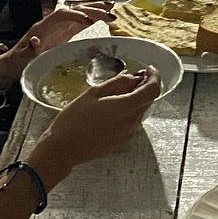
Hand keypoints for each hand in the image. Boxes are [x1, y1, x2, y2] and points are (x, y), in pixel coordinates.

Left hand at [0, 2, 116, 92]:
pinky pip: (81, 22)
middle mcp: (53, 24)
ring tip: (113, 9)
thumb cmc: (17, 62)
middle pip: (74, 10)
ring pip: (79, 14)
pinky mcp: (65, 33)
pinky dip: (93, 18)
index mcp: (43, 27)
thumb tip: (35, 41)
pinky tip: (105, 17)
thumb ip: (28, 50)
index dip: (76, 15)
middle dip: (91, 10)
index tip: (90, 21)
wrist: (13, 64)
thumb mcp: (20, 59)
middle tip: (110, 14)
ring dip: (95, 10)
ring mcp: (60, 27)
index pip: (62, 15)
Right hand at [30, 67, 161, 181]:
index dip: (154, 76)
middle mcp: (131, 122)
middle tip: (129, 78)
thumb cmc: (74, 119)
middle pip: (148, 100)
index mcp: (125, 108)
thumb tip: (133, 77)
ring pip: (140, 110)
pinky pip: (132, 121)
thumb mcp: (93, 93)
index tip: (148, 69)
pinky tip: (111, 110)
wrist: (63, 148)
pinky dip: (128, 111)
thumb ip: (117, 83)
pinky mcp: (123, 141)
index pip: (153, 90)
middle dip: (143, 87)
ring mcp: (128, 134)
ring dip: (135, 99)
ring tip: (114, 95)